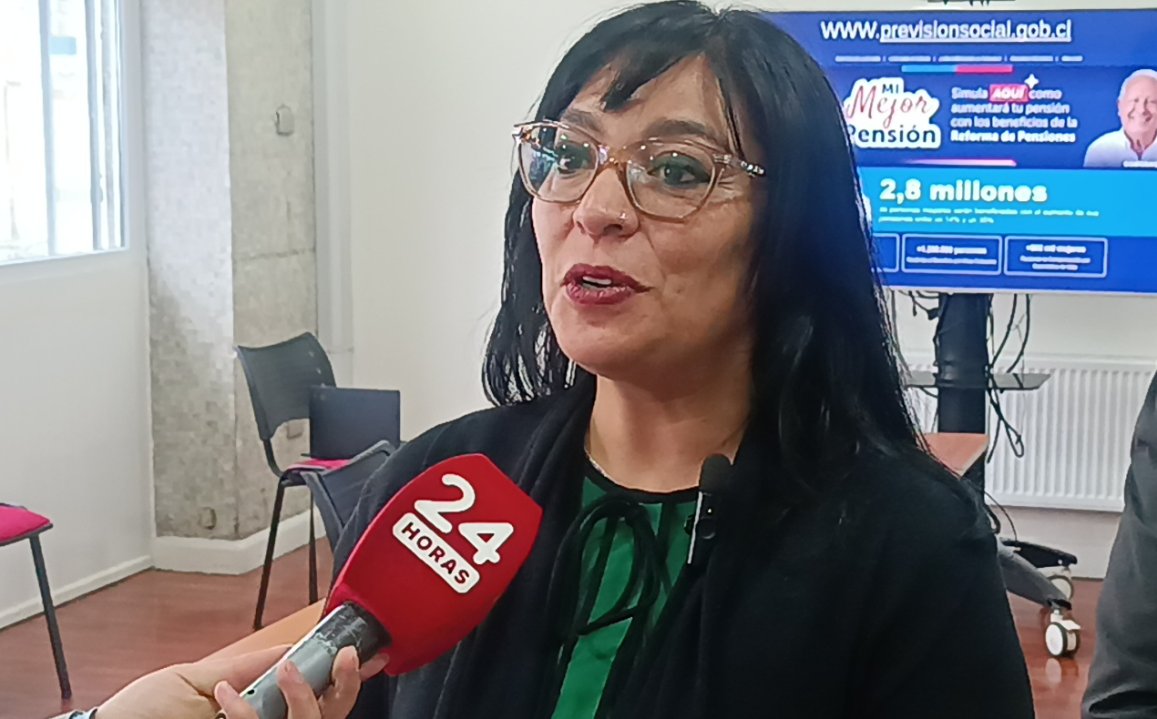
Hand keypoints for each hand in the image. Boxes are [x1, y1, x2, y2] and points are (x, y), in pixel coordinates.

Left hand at [94, 645, 386, 718]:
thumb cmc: (137, 715)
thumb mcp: (196, 680)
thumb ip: (248, 668)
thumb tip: (294, 649)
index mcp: (256, 708)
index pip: (313, 694)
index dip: (342, 675)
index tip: (361, 653)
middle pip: (324, 715)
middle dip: (339, 689)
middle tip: (342, 662)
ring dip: (303, 699)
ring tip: (286, 673)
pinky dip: (253, 716)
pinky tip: (230, 702)